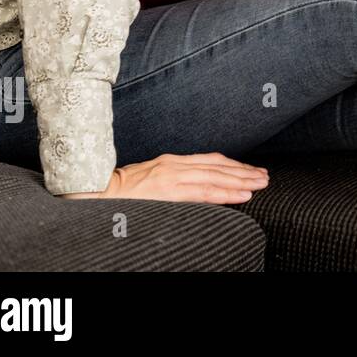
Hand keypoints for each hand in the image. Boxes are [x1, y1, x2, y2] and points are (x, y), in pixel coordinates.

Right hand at [58, 152, 269, 203]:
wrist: (91, 192)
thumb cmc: (118, 191)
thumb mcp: (150, 180)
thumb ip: (173, 181)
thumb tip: (193, 188)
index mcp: (171, 162)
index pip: (210, 161)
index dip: (233, 165)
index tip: (251, 170)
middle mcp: (174, 165)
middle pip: (218, 167)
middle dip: (244, 172)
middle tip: (265, 177)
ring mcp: (170, 176)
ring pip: (215, 178)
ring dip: (241, 181)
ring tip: (260, 185)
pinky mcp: (166, 190)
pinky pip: (202, 192)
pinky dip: (225, 192)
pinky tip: (242, 195)